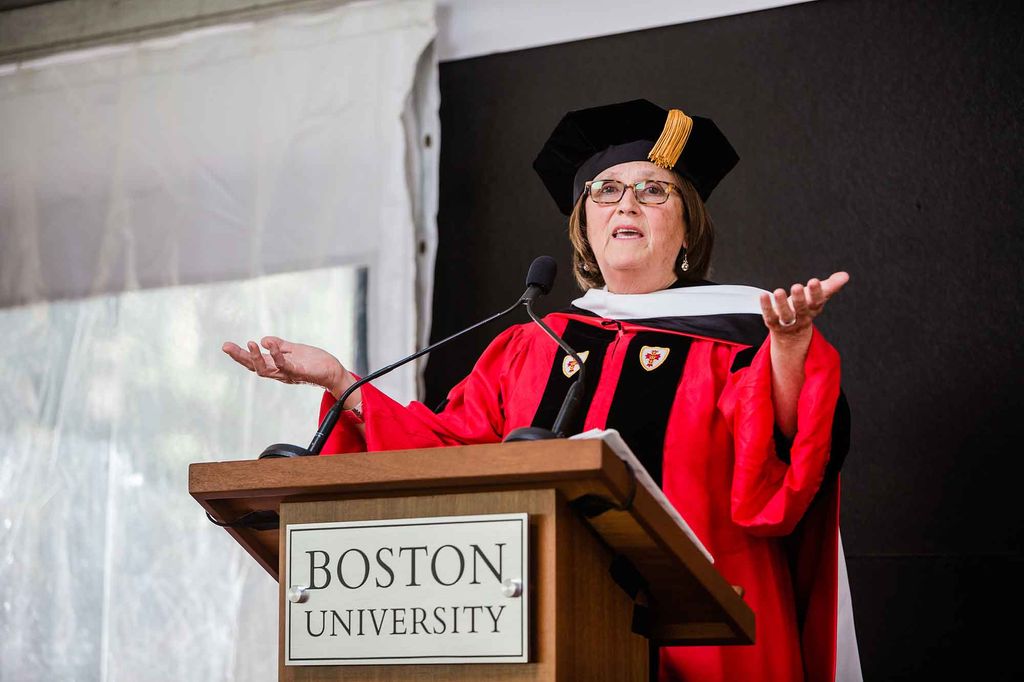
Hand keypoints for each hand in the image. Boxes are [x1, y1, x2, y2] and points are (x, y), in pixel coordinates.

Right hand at [221, 336, 352, 400]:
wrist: (333, 371)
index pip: (254, 361)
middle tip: (226, 346)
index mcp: (276, 366)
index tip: (226, 346)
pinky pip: (285, 365)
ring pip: (266, 370)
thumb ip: (279, 345)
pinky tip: (271, 345)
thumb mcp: (294, 349)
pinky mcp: (299, 372)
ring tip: (249, 343)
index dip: (240, 355)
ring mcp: (288, 373)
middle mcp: (279, 372)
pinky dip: (277, 355)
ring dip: (256, 357)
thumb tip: (263, 340)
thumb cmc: (314, 362)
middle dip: (240, 357)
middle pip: (254, 367)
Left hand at [759, 271, 849, 338]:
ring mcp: (787, 322)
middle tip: (797, 286)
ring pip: (785, 315)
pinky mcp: (773, 323)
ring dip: (782, 303)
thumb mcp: (818, 297)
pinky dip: (766, 307)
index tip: (814, 281)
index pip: (817, 301)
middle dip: (799, 299)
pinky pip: (769, 316)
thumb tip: (845, 276)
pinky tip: (763, 296)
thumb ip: (830, 286)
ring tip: (778, 291)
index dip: (816, 292)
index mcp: (813, 309)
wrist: (792, 334)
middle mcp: (801, 317)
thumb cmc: (806, 308)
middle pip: (801, 309)